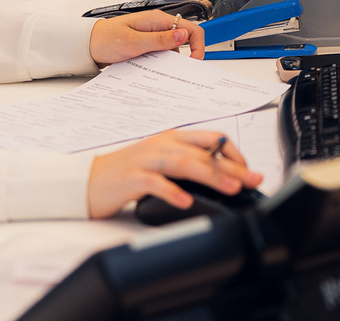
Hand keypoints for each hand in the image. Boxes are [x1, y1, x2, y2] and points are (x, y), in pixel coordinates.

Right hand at [86, 130, 261, 218]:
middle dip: (230, 166)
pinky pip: (155, 183)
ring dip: (210, 175)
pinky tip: (185, 201)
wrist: (88, 180)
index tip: (248, 170)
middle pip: (202, 152)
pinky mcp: (131, 178)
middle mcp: (162, 144)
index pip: (211, 138)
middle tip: (251, 179)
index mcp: (172, 138)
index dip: (233, 153)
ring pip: (183, 163)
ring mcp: (146, 159)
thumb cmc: (128, 173)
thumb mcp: (161, 162)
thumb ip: (187, 164)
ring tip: (230, 188)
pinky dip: (172, 192)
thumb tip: (222, 176)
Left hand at [90, 12, 204, 63]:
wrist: (87, 44)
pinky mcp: (147, 45)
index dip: (197, 45)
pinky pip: (161, 53)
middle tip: (178, 71)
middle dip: (186, 56)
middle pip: (184, 39)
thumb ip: (160, 39)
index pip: (190, 28)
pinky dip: (161, 62)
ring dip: (171, 61)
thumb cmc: (106, 39)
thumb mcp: (134, 42)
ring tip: (159, 70)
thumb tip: (184, 35)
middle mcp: (158, 26)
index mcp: (158, 20)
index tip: (194, 61)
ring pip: (173, 49)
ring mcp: (152, 36)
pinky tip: (152, 69)